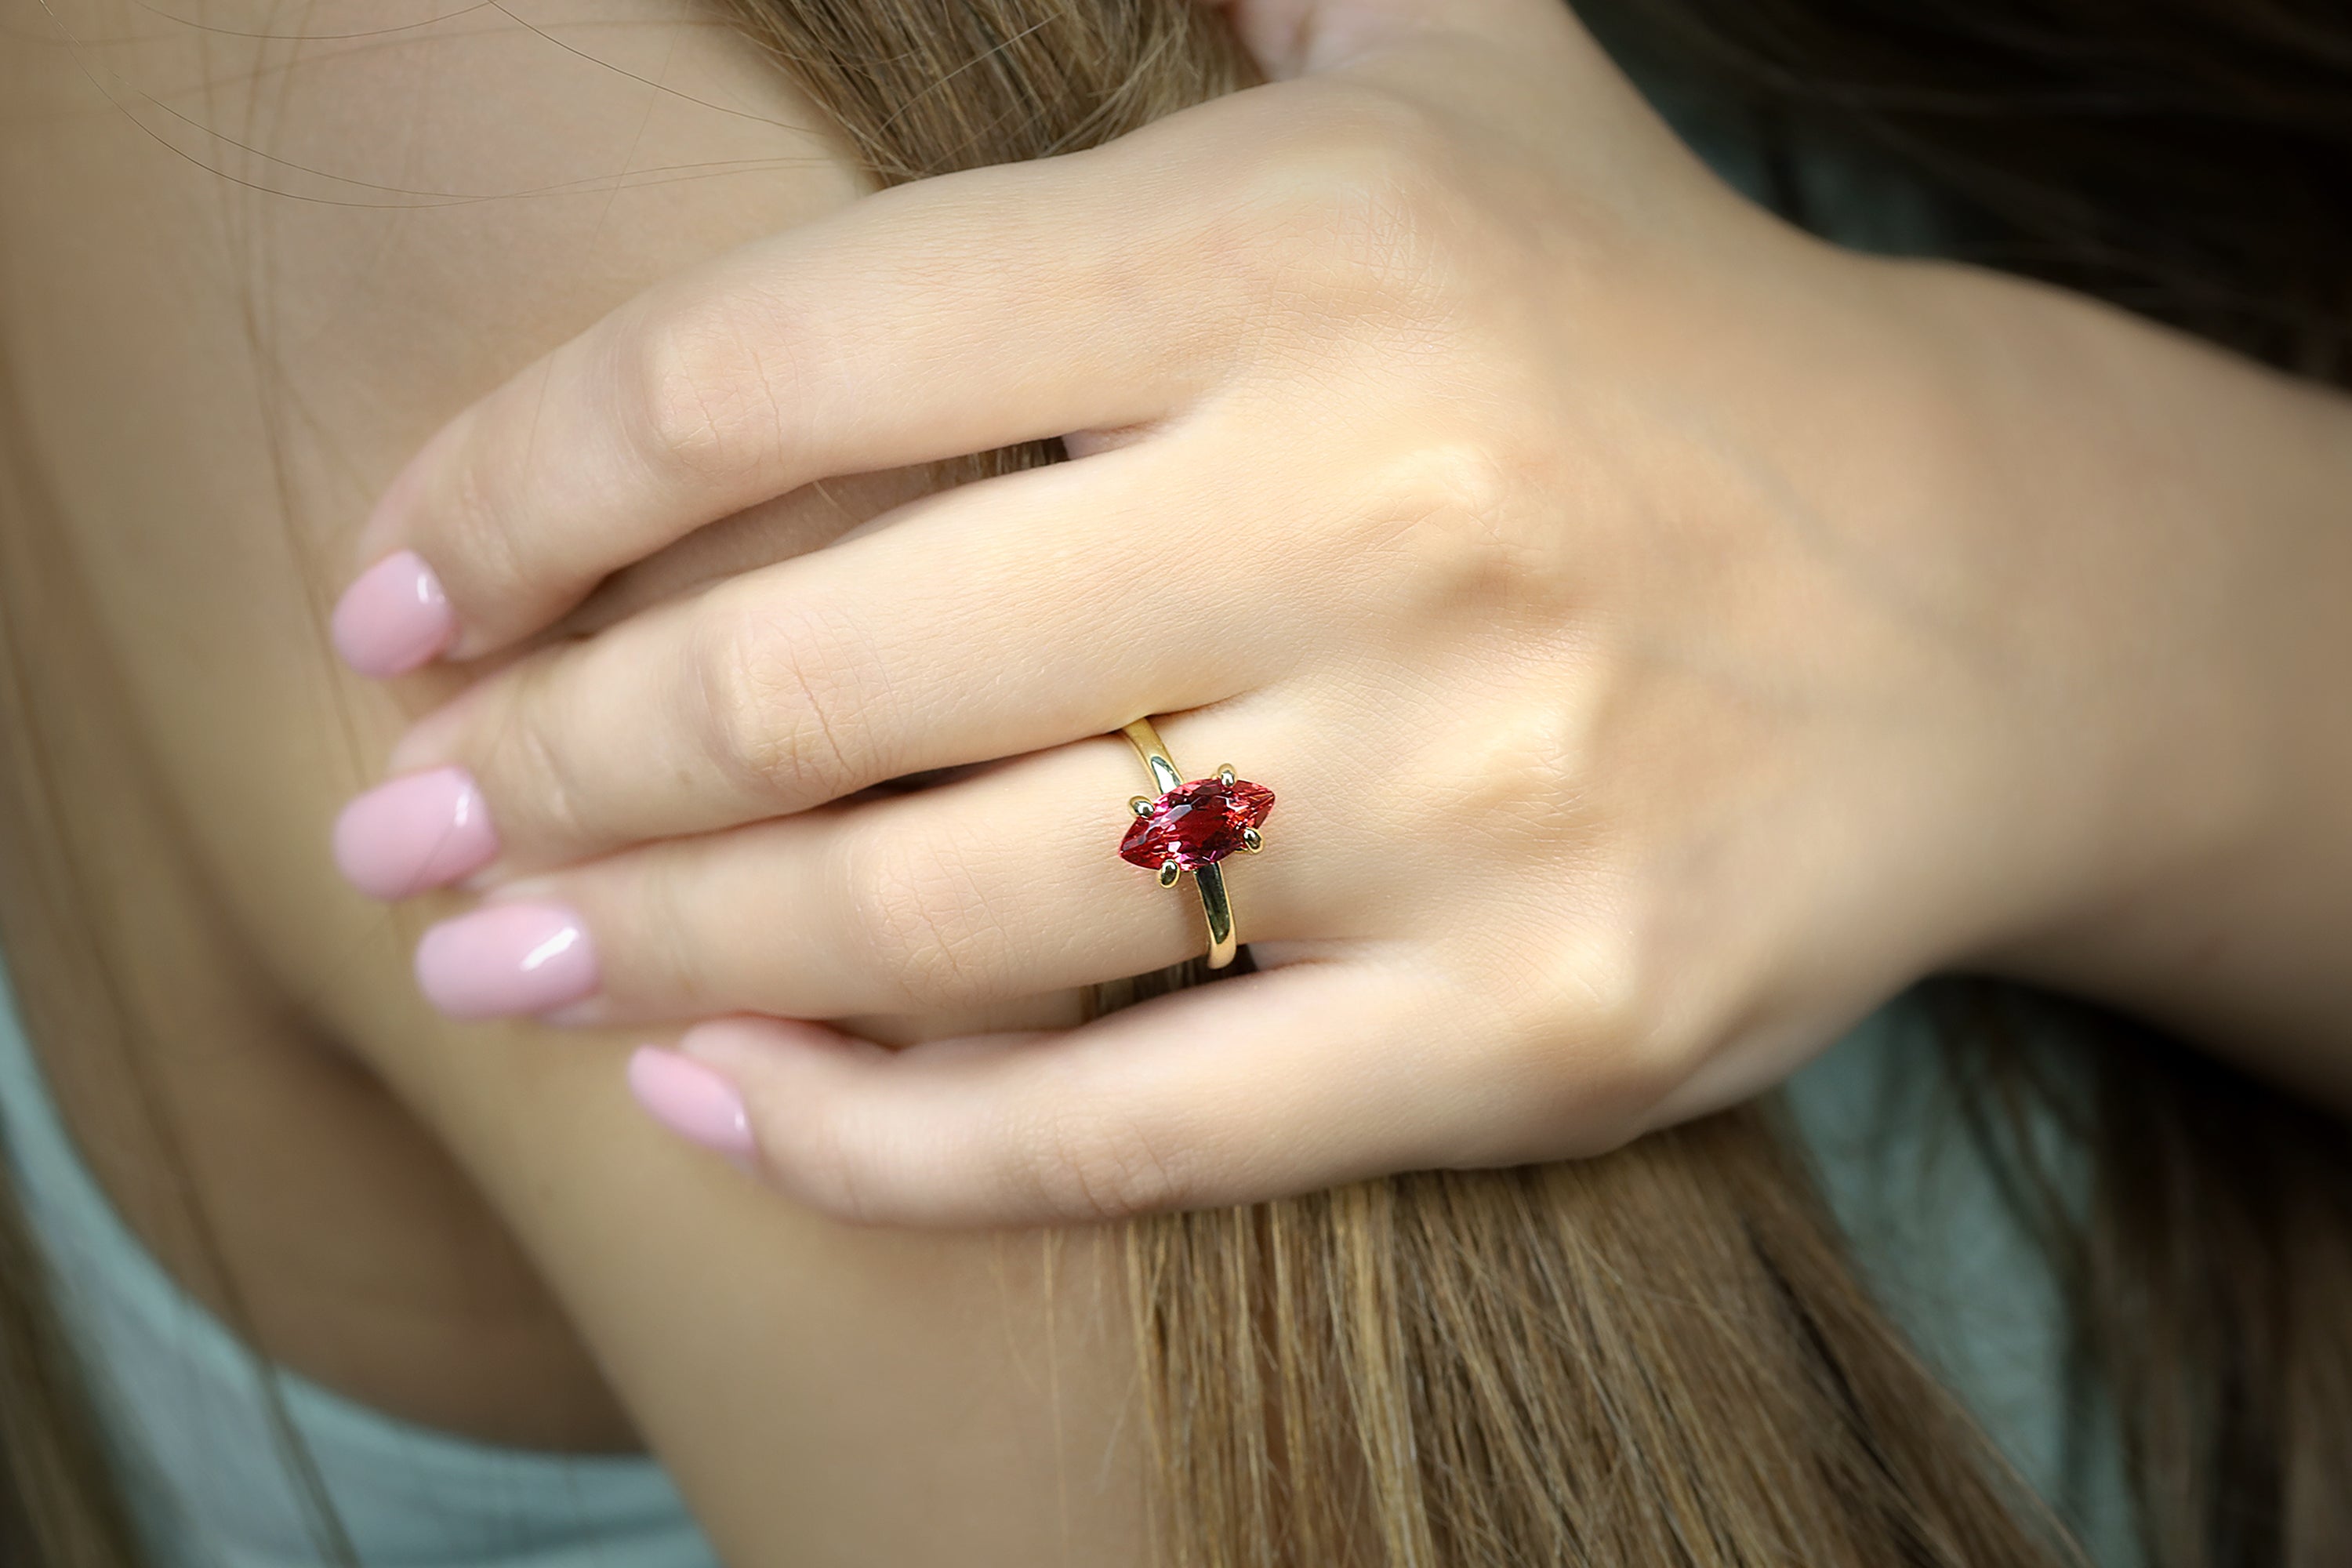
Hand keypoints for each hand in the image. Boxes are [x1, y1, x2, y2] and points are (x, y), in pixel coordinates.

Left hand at [325, 0, 2268, 1222]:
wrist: (1980, 601)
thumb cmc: (1646, 346)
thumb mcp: (1472, 86)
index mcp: (1304, 245)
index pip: (776, 363)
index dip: (519, 491)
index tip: (396, 594)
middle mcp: (1383, 503)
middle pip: (812, 669)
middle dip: (549, 766)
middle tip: (414, 831)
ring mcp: (1475, 787)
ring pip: (939, 918)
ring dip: (665, 957)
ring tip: (518, 969)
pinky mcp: (1543, 1021)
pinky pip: (1126, 1124)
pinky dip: (883, 1141)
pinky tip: (729, 1105)